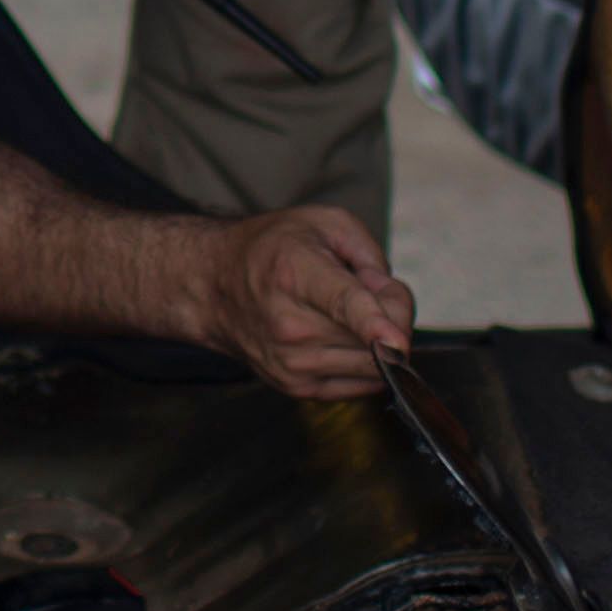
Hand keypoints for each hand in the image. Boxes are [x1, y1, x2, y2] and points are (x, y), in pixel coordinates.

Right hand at [176, 205, 414, 399]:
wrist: (213, 286)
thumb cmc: (272, 249)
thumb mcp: (323, 222)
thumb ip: (370, 254)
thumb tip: (393, 303)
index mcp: (295, 273)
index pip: (342, 303)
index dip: (374, 322)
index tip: (398, 340)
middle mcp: (289, 325)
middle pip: (374, 338)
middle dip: (392, 313)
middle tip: (366, 287)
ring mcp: (291, 362)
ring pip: (374, 365)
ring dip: (379, 341)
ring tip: (344, 312)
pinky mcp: (297, 387)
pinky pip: (362, 384)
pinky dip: (366, 361)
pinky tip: (339, 335)